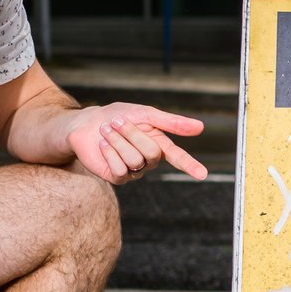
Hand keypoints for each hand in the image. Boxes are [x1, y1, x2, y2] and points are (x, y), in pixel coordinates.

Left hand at [67, 103, 208, 181]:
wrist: (87, 124)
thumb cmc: (117, 116)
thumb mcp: (145, 114)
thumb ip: (172, 122)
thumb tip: (200, 127)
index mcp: (158, 143)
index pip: (178, 157)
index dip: (191, 165)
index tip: (203, 174)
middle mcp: (148, 159)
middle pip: (152, 152)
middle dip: (132, 133)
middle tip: (117, 122)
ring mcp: (133, 170)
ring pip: (134, 160)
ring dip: (117, 141)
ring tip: (106, 131)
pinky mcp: (117, 177)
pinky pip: (120, 170)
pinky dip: (109, 152)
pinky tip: (102, 145)